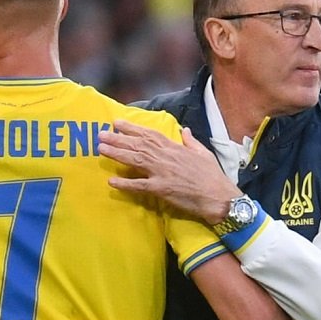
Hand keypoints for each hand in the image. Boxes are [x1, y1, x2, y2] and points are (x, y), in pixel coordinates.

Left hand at [98, 120, 239, 222]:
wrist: (219, 196)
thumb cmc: (213, 176)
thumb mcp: (203, 153)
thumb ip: (191, 141)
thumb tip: (184, 130)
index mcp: (175, 148)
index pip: (150, 135)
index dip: (132, 128)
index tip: (117, 123)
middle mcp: (166, 157)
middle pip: (138, 145)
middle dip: (118, 139)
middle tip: (101, 134)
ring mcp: (162, 173)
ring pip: (135, 160)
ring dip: (117, 154)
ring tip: (101, 149)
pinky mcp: (162, 189)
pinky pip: (139, 186)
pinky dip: (125, 183)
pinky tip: (111, 181)